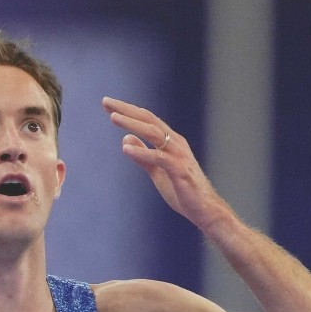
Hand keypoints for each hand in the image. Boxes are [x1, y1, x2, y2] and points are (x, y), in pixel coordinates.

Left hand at [102, 97, 228, 231]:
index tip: (108, 105)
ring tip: (113, 118)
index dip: (128, 111)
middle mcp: (175, 143)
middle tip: (106, 102)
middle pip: (149, 120)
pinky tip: (126, 149)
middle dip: (127, 110)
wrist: (204, 209)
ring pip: (153, 133)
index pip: (147, 120)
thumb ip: (143, 157)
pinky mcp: (179, 170)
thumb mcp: (157, 171)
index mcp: (170, 141)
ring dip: (132, 124)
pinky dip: (142, 151)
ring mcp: (178, 155)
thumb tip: (126, 140)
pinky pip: (159, 158)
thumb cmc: (182, 190)